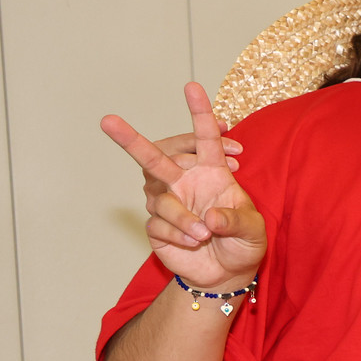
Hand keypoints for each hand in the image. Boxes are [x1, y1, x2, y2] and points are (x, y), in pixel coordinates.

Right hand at [101, 83, 263, 289]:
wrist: (227, 274)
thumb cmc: (243, 243)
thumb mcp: (253, 231)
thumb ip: (237, 220)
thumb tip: (209, 218)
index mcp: (212, 173)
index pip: (205, 140)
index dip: (200, 113)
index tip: (192, 86)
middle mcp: (185, 182)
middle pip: (155, 157)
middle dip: (130, 139)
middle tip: (107, 120)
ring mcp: (168, 203)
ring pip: (161, 200)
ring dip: (183, 217)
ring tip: (205, 234)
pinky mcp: (157, 226)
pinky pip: (159, 225)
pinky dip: (178, 234)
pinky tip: (194, 243)